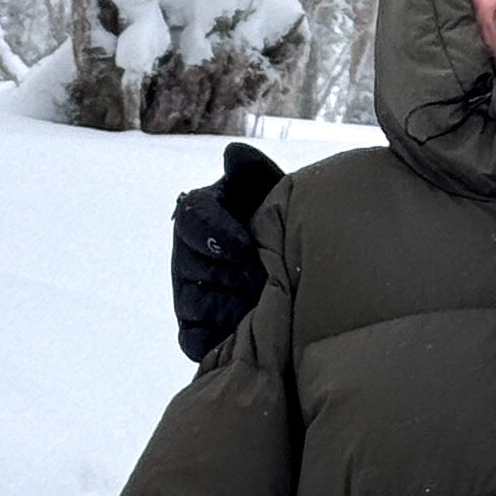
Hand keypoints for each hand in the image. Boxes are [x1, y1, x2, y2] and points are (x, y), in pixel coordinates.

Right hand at [172, 142, 283, 359]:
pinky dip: (211, 341)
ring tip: (256, 310)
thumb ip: (254, 173)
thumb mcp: (276, 193)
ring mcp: (190, 293)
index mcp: (201, 216)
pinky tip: (237, 339)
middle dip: (226, 274)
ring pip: (193, 302)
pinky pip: (192, 338)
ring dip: (223, 308)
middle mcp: (189, 254)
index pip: (193, 219)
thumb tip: (233, 155)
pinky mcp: (198, 328)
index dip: (217, 233)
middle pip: (192, 264)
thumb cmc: (287, 223)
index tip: (245, 246)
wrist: (306, 265)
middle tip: (258, 281)